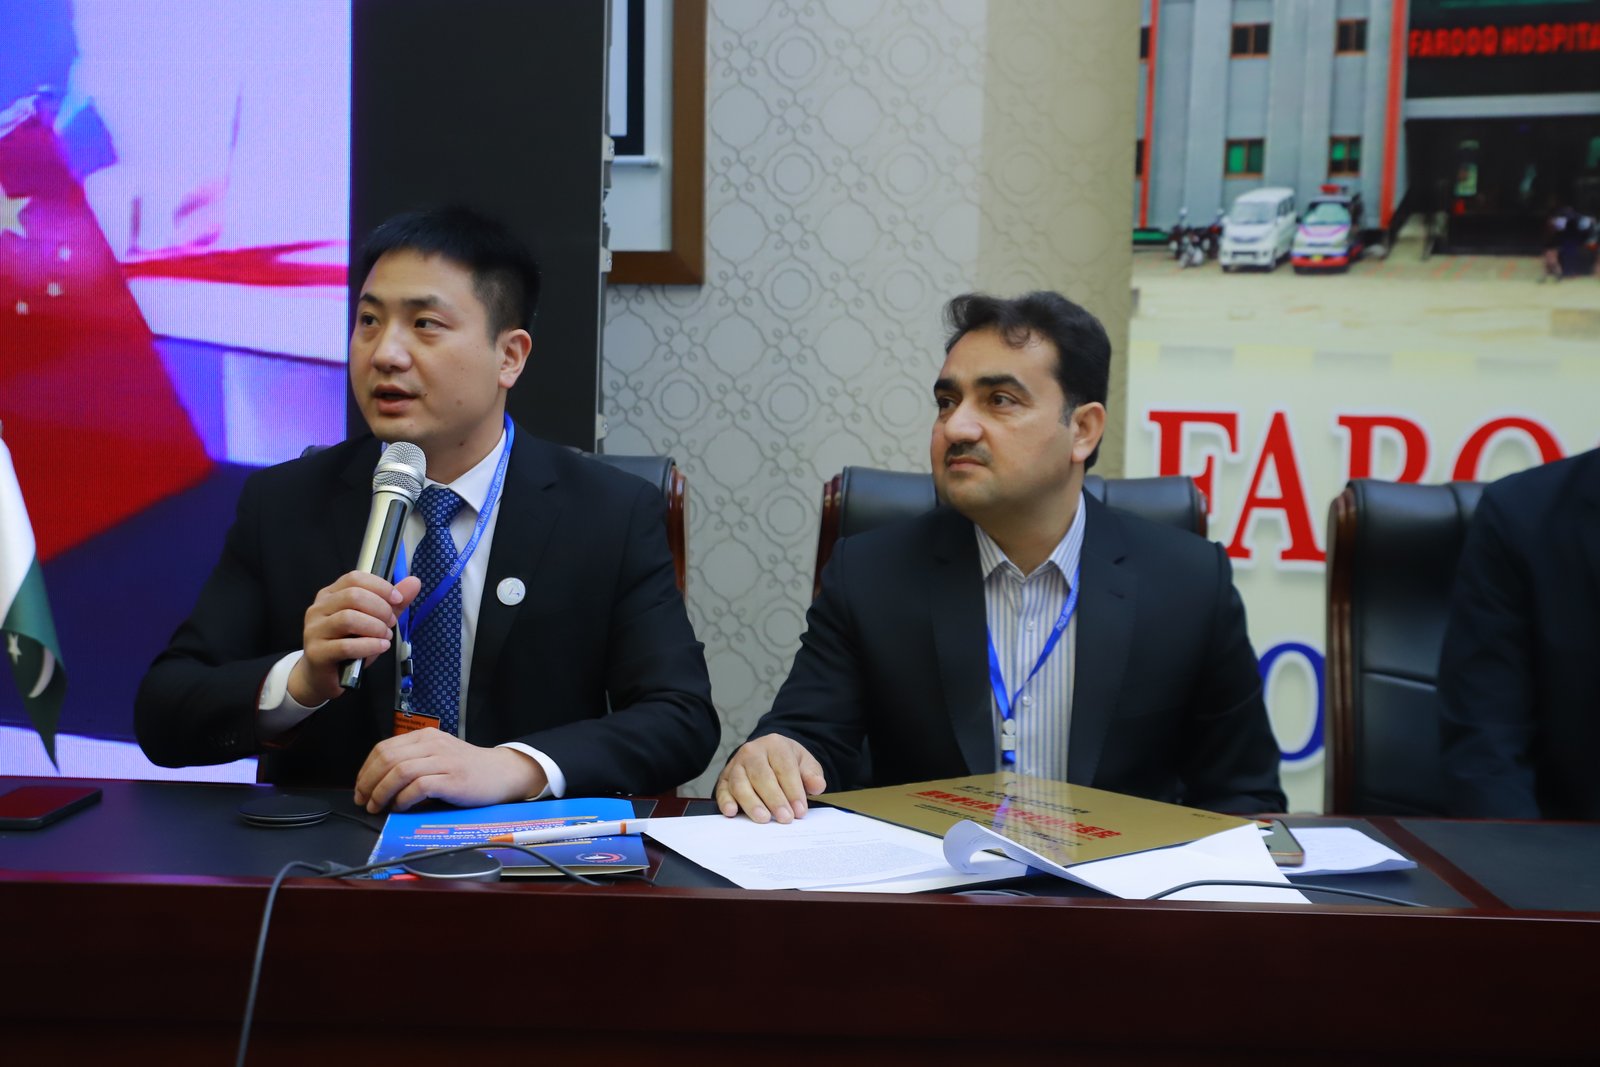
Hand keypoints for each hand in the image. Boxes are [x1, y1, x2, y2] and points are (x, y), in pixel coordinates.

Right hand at [287, 571, 421, 706]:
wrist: (324, 677)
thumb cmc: (349, 646)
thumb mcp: (374, 621)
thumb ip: (392, 603)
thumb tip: (414, 582)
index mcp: (331, 595)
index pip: (355, 578)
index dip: (380, 587)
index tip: (397, 600)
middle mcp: (319, 609)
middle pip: (353, 596)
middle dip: (380, 608)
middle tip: (390, 623)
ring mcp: (315, 630)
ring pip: (348, 618)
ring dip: (375, 627)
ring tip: (385, 636)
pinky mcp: (317, 652)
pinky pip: (346, 646)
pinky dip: (369, 645)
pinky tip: (380, 647)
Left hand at [353, 730, 548, 812]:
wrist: (502, 773)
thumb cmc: (467, 770)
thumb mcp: (437, 756)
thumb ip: (412, 762)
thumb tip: (377, 783)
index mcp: (425, 737)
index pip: (383, 748)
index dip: (366, 770)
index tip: (361, 789)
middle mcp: (433, 744)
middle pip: (387, 758)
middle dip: (368, 783)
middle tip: (365, 801)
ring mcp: (444, 760)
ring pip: (399, 771)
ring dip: (381, 792)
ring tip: (378, 807)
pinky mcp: (453, 779)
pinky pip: (419, 786)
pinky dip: (403, 799)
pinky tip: (400, 808)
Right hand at [714, 735, 825, 823]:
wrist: (767, 755)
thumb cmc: (787, 762)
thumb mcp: (805, 763)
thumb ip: (812, 775)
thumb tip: (817, 786)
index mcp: (775, 744)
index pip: (784, 767)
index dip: (793, 790)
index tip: (800, 810)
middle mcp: (752, 751)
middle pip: (762, 775)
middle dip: (774, 799)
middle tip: (785, 818)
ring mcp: (735, 764)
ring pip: (740, 783)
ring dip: (752, 803)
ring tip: (764, 819)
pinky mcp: (724, 778)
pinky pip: (722, 789)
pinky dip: (725, 801)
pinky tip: (732, 812)